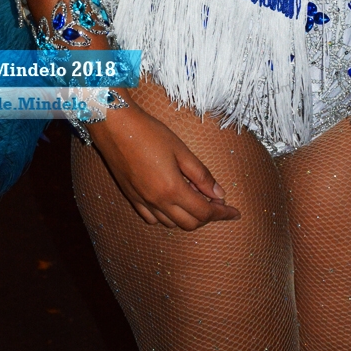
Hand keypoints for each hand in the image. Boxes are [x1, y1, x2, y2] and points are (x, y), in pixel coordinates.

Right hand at [88, 100, 240, 230]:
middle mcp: (157, 202)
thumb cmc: (150, 133)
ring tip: (196, 198)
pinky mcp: (131, 198)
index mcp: (172, 189)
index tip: (235, 212)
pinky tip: (172, 202)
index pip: (204, 212)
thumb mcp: (181, 150)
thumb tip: (219, 194)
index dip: (222, 214)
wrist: (114, 126)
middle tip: (218, 204)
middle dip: (208, 217)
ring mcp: (142, 202)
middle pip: (189, 223)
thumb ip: (201, 174)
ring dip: (188, 217)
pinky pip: (153, 219)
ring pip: (171, 223)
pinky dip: (167, 217)